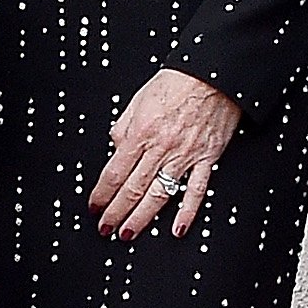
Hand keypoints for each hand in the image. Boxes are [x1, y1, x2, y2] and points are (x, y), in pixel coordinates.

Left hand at [91, 68, 241, 237]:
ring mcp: (185, 156)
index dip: (102, 194)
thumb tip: (115, 149)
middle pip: (132, 188)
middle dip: (116, 213)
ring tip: (128, 233)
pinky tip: (176, 229)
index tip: (94, 206)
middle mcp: (161, 147)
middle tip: (106, 229)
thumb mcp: (138, 99)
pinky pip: (196, 191)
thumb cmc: (177, 82)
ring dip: (141, 218)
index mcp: (141, 132)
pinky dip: (187, 213)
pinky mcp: (207, 158)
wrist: (214, 73)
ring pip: (159, 195)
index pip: (114, 172)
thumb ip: (123, 126)